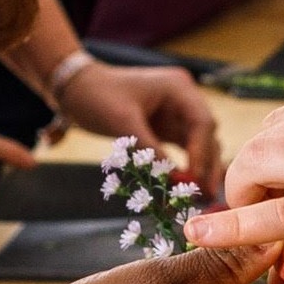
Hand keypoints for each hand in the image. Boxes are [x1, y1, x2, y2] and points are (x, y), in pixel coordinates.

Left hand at [54, 58, 226, 191]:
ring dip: (200, 167)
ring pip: (199, 143)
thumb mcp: (123, 123)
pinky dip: (186, 165)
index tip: (194, 180)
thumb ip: (150, 152)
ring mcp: (176, 111)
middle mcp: (182, 97)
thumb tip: (174, 182)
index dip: (202, 153)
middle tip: (207, 194)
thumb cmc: (97, 96)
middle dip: (207, 164)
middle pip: (206, 134)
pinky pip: (184, 147)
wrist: (76, 88)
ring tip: (202, 196)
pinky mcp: (166, 125)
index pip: (202, 122)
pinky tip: (187, 185)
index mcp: (178, 87)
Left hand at [193, 85, 283, 283]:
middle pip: (265, 138)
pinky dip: (232, 226)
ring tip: (253, 232)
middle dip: (248, 179)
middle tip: (255, 218)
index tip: (266, 192)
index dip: (267, 159)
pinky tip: (204, 235)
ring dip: (242, 201)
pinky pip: (276, 216)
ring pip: (261, 167)